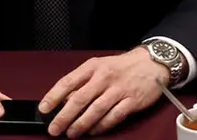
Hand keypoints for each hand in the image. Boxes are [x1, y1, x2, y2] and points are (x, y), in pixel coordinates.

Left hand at [40, 47, 168, 136]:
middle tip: (54, 129)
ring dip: (81, 124)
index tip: (44, 109)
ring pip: (96, 110)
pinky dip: (101, 126)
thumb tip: (63, 100)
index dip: (54, 96)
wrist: (152, 63)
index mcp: (93, 67)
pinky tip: (93, 131)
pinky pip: (114, 116)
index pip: (69, 81)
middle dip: (64, 116)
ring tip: (71, 133)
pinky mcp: (132, 101)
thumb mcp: (99, 66)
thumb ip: (82, 81)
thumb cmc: (121, 66)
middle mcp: (105, 77)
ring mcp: (119, 89)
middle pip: (80, 99)